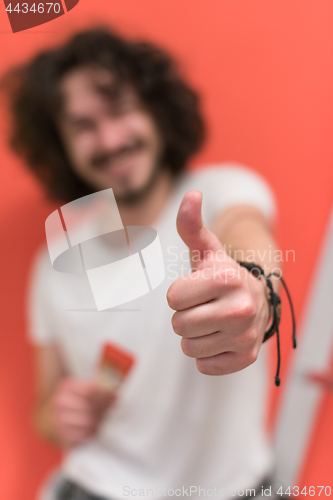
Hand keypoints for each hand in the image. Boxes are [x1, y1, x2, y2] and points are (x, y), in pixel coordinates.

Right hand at [51, 378, 115, 446]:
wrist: (47, 421)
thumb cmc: (70, 403)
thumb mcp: (79, 390)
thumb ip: (97, 390)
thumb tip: (115, 395)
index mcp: (66, 387)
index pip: (90, 390)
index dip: (106, 394)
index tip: (115, 397)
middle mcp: (61, 402)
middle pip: (91, 406)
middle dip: (104, 408)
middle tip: (110, 409)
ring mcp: (59, 419)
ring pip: (89, 421)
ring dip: (99, 420)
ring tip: (101, 418)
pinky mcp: (62, 435)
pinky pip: (84, 434)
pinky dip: (93, 431)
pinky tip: (94, 427)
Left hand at [167, 191, 270, 375]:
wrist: (257, 300)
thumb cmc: (221, 275)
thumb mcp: (207, 250)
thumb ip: (192, 225)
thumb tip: (192, 194)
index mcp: (227, 279)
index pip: (173, 299)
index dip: (180, 294)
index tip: (197, 290)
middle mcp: (241, 308)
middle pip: (179, 325)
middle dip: (186, 316)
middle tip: (204, 307)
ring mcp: (245, 336)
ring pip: (189, 347)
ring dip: (195, 336)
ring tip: (212, 322)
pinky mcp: (246, 358)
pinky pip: (204, 366)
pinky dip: (207, 354)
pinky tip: (220, 338)